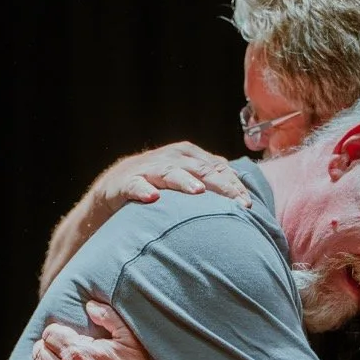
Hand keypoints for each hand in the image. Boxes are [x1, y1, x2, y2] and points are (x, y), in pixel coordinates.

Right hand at [96, 141, 250, 214]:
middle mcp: (169, 158)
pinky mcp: (124, 183)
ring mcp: (146, 170)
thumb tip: (240, 183)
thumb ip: (209, 176)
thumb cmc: (155, 186)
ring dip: (184, 181)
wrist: (111, 191)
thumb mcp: (183, 178)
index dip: (234, 185)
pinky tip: (153, 198)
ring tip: (198, 191)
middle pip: (200, 170)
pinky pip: (134, 186)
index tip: (248, 204)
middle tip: (238, 202)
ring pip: (169, 173)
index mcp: (187, 155)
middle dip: (220, 186)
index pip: (216, 168)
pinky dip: (143, 191)